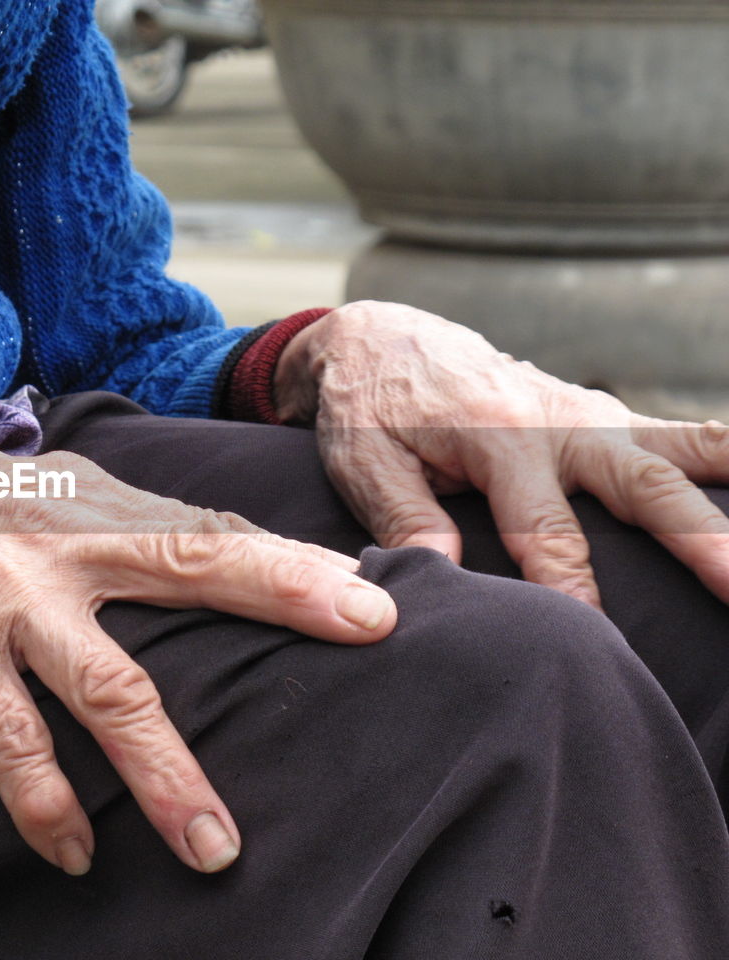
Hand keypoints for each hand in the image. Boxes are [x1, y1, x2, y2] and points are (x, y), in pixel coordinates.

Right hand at [0, 411, 395, 874]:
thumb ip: (71, 527)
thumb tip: (139, 560)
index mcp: (73, 504)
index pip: (195, 529)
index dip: (281, 556)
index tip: (364, 585)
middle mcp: (51, 542)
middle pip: (188, 565)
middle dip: (282, 596)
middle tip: (365, 627)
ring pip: (108, 689)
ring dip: (167, 772)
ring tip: (214, 846)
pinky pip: (10, 740)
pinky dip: (45, 802)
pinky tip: (72, 851)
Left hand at [273, 300, 728, 608]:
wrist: (381, 339)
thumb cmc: (368, 407)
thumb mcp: (364, 462)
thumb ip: (404, 517)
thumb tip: (443, 573)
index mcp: (496, 436)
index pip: (545, 529)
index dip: (569, 588)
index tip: (594, 637)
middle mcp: (557, 421)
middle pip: (643, 484)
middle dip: (698, 538)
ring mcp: (588, 414)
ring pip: (679, 451)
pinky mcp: (600, 416)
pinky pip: (676, 436)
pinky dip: (723, 455)